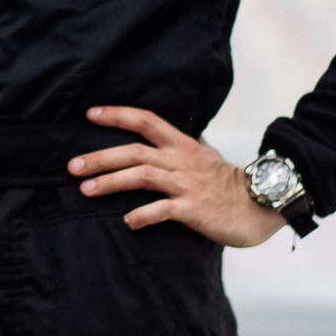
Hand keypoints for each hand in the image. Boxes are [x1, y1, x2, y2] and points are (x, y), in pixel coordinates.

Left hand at [70, 106, 288, 248]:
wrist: (263, 205)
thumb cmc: (232, 184)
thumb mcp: (209, 156)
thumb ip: (189, 145)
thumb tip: (179, 134)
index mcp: (183, 145)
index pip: (146, 120)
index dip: (117, 115)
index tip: (90, 114)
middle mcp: (182, 160)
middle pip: (134, 151)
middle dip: (101, 157)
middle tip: (72, 166)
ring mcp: (187, 185)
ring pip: (142, 176)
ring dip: (111, 182)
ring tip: (86, 190)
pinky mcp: (193, 209)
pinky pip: (162, 211)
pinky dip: (142, 215)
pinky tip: (126, 221)